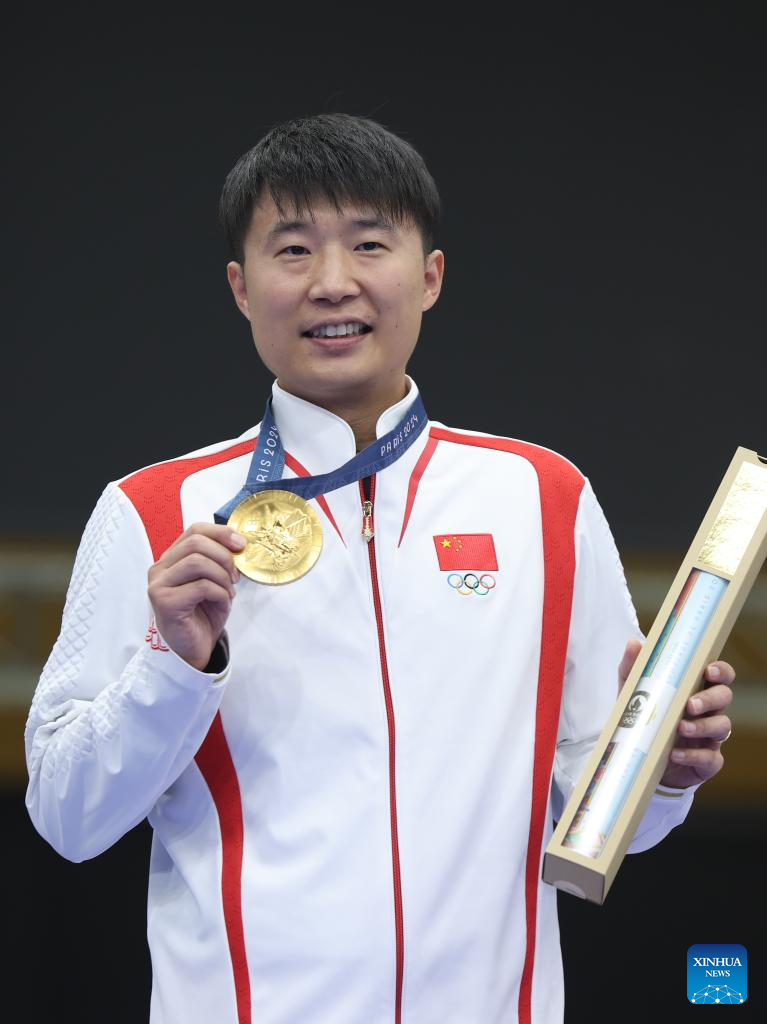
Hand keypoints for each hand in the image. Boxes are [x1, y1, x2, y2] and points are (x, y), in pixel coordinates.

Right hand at [148, 523, 245, 670]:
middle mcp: (160, 569)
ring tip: (228, 592)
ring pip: (198, 562)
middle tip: (235, 577)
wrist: (192, 649)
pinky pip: (201, 586)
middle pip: (196, 543)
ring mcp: (159, 585)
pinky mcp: (165, 602)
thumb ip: (219, 560)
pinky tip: (222, 603)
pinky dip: (220, 593)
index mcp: (171, 559)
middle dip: (224, 557)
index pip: (195, 530)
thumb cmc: (202, 615)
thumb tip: (238, 542)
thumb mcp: (214, 581)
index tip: (241, 545)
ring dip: (222, 576)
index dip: (221, 533)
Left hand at [618, 639, 734, 788]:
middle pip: (724, 697)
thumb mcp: (633, 694)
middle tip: (690, 704)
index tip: (708, 671)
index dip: (720, 671)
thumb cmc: (644, 720)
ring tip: (680, 728)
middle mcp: (707, 711)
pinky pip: (710, 758)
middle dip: (710, 698)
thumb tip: (634, 644)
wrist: (640, 761)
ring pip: (722, 726)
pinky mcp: (706, 762)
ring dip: (702, 726)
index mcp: (695, 690)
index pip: (719, 675)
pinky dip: (693, 755)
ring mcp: (710, 737)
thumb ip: (633, 669)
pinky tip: (675, 754)